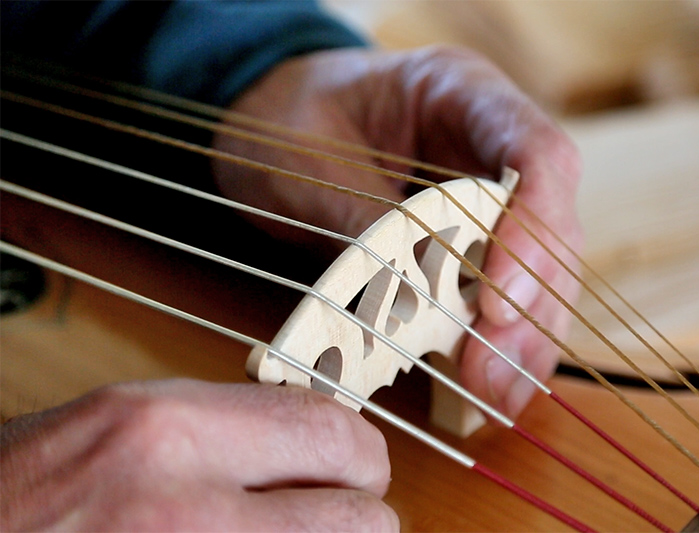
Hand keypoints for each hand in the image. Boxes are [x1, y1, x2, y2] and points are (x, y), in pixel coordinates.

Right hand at [1, 379, 396, 530]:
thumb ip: (219, 426)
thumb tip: (303, 437)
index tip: (356, 463)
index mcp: (168, 431)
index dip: (359, 450)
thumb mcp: (120, 425)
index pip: (328, 431)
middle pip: (357, 515)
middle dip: (363, 513)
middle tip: (345, 511)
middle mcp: (186, 506)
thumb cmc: (22, 494)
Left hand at [212, 46, 582, 418]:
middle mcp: (489, 146)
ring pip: (538, 272)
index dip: (532, 229)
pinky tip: (488, 389)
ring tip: (495, 397)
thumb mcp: (304, 164)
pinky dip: (498, 343)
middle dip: (528, 306)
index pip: (535, 152)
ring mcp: (486, 198)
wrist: (266, 121)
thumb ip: (360, 221)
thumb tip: (406, 300)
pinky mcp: (470, 243)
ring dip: (522, 339)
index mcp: (460, 92)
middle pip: (550, 227)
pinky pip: (502, 294)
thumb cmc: (283, 123)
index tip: (499, 300)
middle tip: (490, 372)